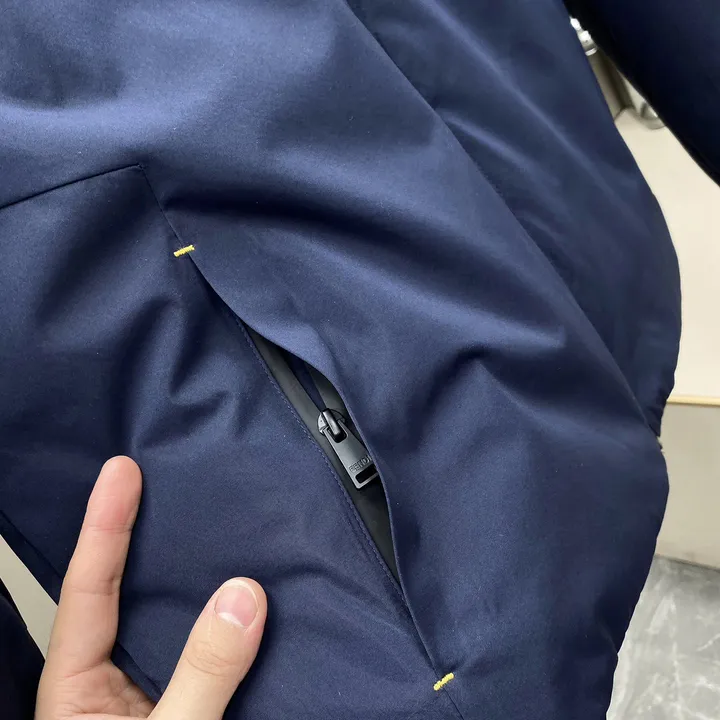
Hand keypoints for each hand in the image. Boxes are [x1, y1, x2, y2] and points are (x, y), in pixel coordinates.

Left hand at [36, 456, 266, 719]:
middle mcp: (111, 679)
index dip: (104, 526)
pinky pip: (208, 645)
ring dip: (191, 570)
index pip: (88, 590)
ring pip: (172, 616)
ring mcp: (151, 688)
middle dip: (140, 532)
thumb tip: (242, 594)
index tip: (121, 472)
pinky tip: (248, 588)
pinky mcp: (189, 700)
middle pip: (124, 591)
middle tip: (161, 474)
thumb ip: (203, 672)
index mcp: (77, 690)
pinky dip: (226, 612)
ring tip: (209, 516)